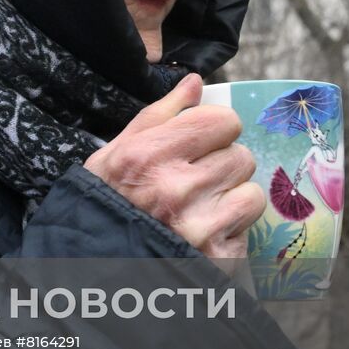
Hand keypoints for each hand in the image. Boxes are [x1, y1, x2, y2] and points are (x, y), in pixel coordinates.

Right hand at [83, 73, 263, 259]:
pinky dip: (232, 226)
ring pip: (250, 190)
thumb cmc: (106, 203)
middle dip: (222, 165)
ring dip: (230, 197)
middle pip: (241, 156)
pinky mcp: (219, 255)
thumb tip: (195, 83)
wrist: (98, 265)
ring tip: (201, 207)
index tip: (201, 142)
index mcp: (149, 155)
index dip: (215, 129)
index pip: (223, 121)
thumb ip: (158, 115)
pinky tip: (205, 231)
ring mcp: (200, 225)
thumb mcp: (116, 154)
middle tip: (196, 181)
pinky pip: (249, 225)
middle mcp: (176, 188)